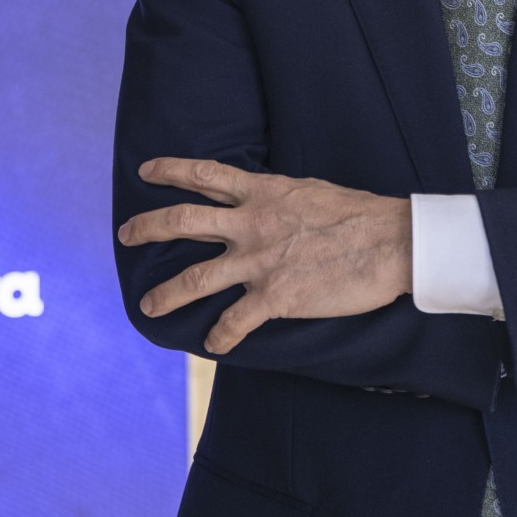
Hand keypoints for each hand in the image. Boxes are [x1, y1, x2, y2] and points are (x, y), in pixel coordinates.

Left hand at [118, 158, 412, 354]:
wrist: (391, 242)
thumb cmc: (360, 215)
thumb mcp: (310, 191)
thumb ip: (279, 198)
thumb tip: (266, 201)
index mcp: (263, 192)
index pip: (205, 174)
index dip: (170, 171)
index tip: (146, 172)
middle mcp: (252, 223)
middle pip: (183, 221)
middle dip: (148, 227)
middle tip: (126, 234)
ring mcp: (260, 261)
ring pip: (196, 277)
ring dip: (167, 293)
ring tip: (148, 304)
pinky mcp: (275, 296)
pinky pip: (234, 321)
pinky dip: (220, 336)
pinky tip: (213, 345)